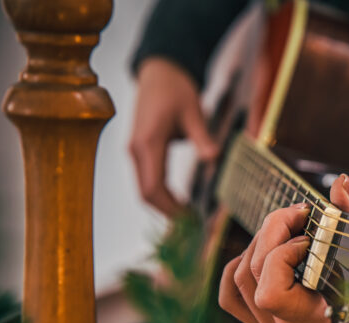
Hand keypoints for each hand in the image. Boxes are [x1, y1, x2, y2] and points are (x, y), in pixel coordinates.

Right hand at [129, 58, 218, 215]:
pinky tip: (180, 202)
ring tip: (189, 217)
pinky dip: (162, 195)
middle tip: (194, 225)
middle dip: (168, 213)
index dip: (170, 208)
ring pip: (145, 189)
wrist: (158, 70)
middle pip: (146, 193)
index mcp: (148, 142)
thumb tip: (213, 158)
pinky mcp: (140, 150)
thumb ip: (202, 136)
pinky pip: (148, 179)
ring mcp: (135, 151)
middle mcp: (136, 150)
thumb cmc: (176, 88)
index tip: (190, 220)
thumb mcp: (193, 110)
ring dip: (165, 206)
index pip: (153, 187)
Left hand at [218, 175, 348, 322]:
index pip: (272, 292)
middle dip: (272, 231)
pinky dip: (240, 266)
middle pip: (252, 273)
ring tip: (287, 228)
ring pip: (238, 279)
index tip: (312, 236)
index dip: (284, 253)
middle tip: (299, 213)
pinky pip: (232, 296)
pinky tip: (265, 252)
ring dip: (259, 242)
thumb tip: (341, 184)